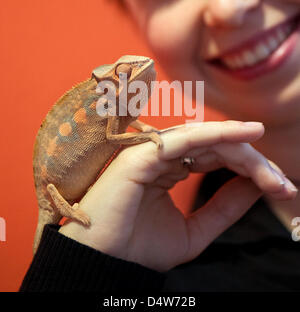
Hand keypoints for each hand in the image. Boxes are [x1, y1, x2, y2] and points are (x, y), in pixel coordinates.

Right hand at [59, 120, 296, 271]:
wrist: (103, 263)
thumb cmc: (138, 248)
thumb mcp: (195, 231)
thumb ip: (224, 208)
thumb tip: (256, 187)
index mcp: (171, 169)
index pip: (218, 157)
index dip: (250, 169)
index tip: (281, 190)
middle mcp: (163, 155)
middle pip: (218, 146)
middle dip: (254, 163)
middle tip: (283, 185)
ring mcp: (152, 152)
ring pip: (207, 139)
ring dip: (244, 150)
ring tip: (273, 172)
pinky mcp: (143, 154)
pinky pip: (187, 139)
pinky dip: (219, 134)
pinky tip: (248, 135)